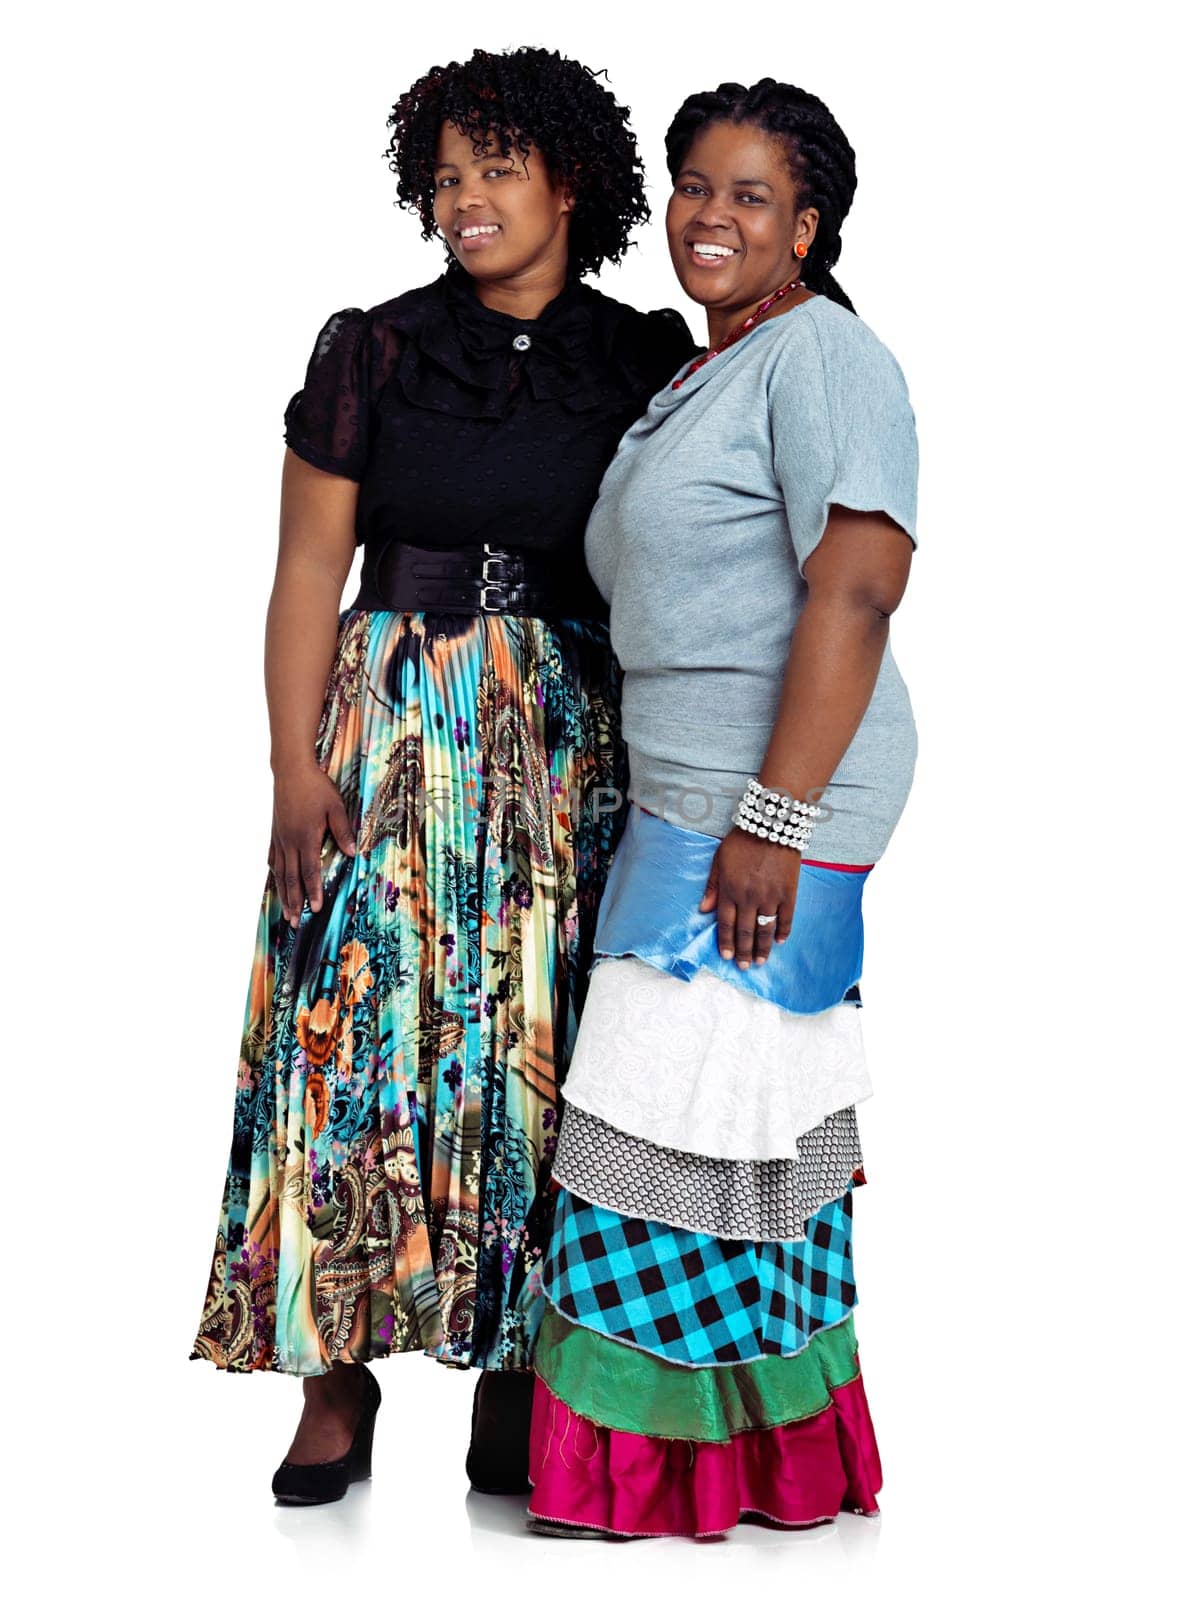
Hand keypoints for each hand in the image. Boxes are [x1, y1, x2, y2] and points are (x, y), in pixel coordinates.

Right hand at [268, 761, 356, 928]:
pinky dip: (275, 874)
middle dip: (294, 902)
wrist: (291, 770)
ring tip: (285, 912)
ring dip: (283, 894)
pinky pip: (273, 859)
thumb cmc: (316, 787)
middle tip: (295, 923)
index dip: (313, 892)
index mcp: (306, 837)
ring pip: (280, 872)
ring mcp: (280, 837)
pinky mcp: (275, 832)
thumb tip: (353, 853)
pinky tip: (276, 882)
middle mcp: (289, 841)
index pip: (310, 871)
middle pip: (291, 878)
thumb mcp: (335, 807)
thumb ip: (343, 831)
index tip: (315, 910)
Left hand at [699, 828, 799, 968]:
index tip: (727, 957)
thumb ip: (713, 887)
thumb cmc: (742, 841)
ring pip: (766, 929)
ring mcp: (770, 896)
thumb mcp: (719, 860)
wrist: (772, 824)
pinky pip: (786, 917)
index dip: (726, 942)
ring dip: (763, 948)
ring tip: (761, 961)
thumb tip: (704, 910)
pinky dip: (783, 931)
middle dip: (744, 952)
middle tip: (744, 967)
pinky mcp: (788, 892)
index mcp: (730, 890)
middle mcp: (749, 897)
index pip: (726, 923)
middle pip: (745, 931)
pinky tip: (780, 941)